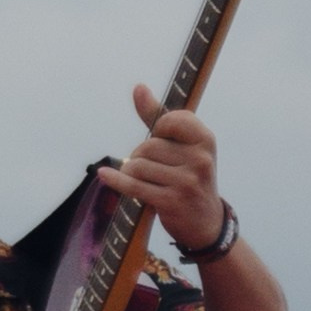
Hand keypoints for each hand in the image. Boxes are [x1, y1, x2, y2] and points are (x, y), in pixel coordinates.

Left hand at [105, 90, 226, 255]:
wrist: (206, 223)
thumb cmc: (189, 176)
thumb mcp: (183, 145)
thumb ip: (159, 116)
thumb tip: (139, 87)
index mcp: (205, 139)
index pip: (169, 119)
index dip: (158, 129)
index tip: (162, 139)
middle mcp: (200, 159)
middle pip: (148, 145)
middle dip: (141, 155)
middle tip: (152, 169)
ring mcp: (186, 182)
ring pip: (138, 165)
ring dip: (132, 172)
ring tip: (144, 180)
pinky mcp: (171, 201)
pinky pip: (134, 186)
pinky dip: (116, 180)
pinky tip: (104, 174)